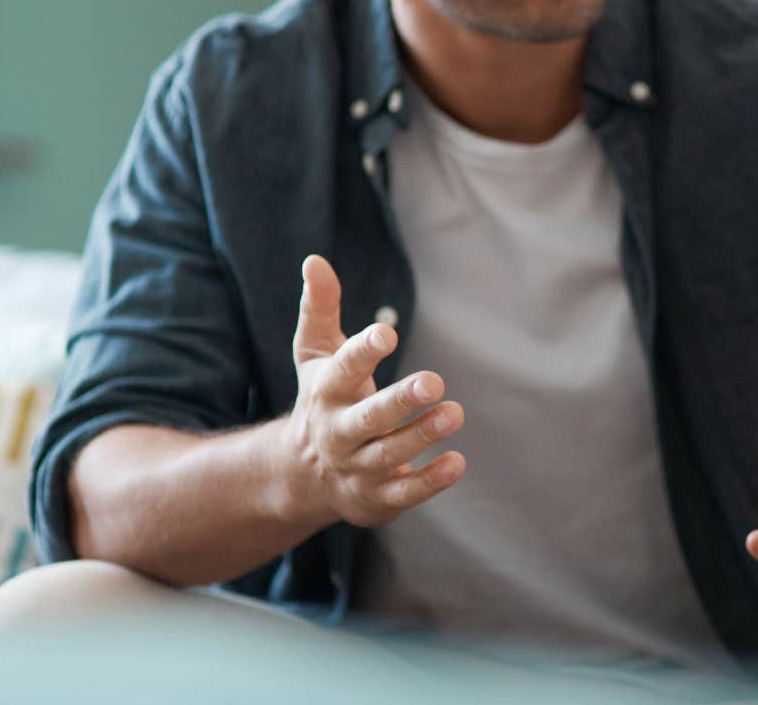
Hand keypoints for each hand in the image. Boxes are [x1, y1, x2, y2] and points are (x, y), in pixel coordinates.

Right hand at [279, 255, 465, 528]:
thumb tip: (315, 260)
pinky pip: (403, 493)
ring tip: (453, 413)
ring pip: (389, 455)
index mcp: (326, 392)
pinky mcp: (376, 498)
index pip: (342, 370)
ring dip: (422, 435)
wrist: (301, 476)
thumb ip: (320, 308)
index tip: (387, 333)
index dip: (363, 351)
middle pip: (367, 419)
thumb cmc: (323, 399)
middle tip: (434, 381)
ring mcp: (357, 468)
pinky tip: (456, 462)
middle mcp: (338, 433)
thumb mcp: (316, 354)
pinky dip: (429, 481)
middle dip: (399, 402)